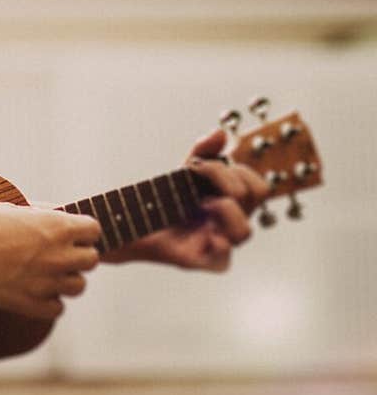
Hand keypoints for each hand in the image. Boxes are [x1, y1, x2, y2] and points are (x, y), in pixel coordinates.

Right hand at [0, 202, 100, 320]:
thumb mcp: (15, 207)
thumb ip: (44, 212)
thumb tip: (61, 214)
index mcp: (58, 226)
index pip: (94, 230)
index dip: (84, 231)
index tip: (73, 234)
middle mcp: (59, 255)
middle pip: (92, 260)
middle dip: (79, 256)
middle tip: (60, 254)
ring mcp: (48, 282)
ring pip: (79, 286)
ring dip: (66, 280)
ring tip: (47, 274)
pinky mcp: (34, 305)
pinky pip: (58, 308)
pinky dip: (50, 301)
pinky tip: (36, 291)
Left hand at [107, 128, 270, 272]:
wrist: (136, 222)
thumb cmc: (166, 199)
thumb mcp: (184, 171)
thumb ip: (203, 151)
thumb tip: (221, 133)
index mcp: (233, 203)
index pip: (259, 188)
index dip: (241, 172)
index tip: (205, 165)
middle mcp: (230, 222)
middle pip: (255, 200)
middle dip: (228, 178)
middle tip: (200, 175)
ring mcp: (218, 242)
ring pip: (245, 232)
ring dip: (227, 210)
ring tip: (203, 204)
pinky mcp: (201, 260)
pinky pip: (223, 261)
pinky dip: (218, 245)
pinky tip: (206, 233)